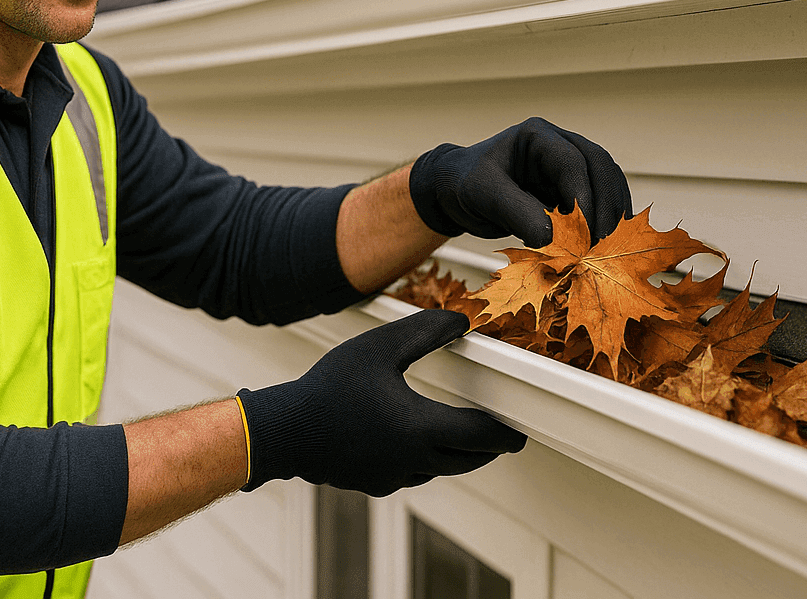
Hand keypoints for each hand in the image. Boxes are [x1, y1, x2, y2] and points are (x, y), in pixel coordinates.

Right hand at [237, 309, 525, 495]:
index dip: (505, 434)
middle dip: (487, 447)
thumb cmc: (330, 388)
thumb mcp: (380, 347)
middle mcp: (414, 461)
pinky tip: (412, 442)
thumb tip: (461, 322)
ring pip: (440, 469)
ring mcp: (394, 477)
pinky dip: (425, 460)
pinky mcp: (374, 483)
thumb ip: (425, 331)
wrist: (286, 432)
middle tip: (500, 436)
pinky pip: (412, 474)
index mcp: (422, 429)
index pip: (482, 437)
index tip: (519, 434)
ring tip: (461, 436)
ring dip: (456, 455)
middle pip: (467, 460)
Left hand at [409, 118, 630, 246]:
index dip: (583, 198)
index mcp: (538, 136)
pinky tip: (606, 246)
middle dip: (605, 207)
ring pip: (609, 184)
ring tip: (606, 249)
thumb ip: (516, 213)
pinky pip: (601, 202)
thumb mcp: (484, 196)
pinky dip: (606, 223)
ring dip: (612, 216)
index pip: (573, 163)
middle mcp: (561, 145)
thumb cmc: (466, 184)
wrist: (458, 192)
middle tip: (601, 244)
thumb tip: (551, 239)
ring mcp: (571, 166)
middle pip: (601, 168)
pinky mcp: (573, 188)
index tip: (584, 234)